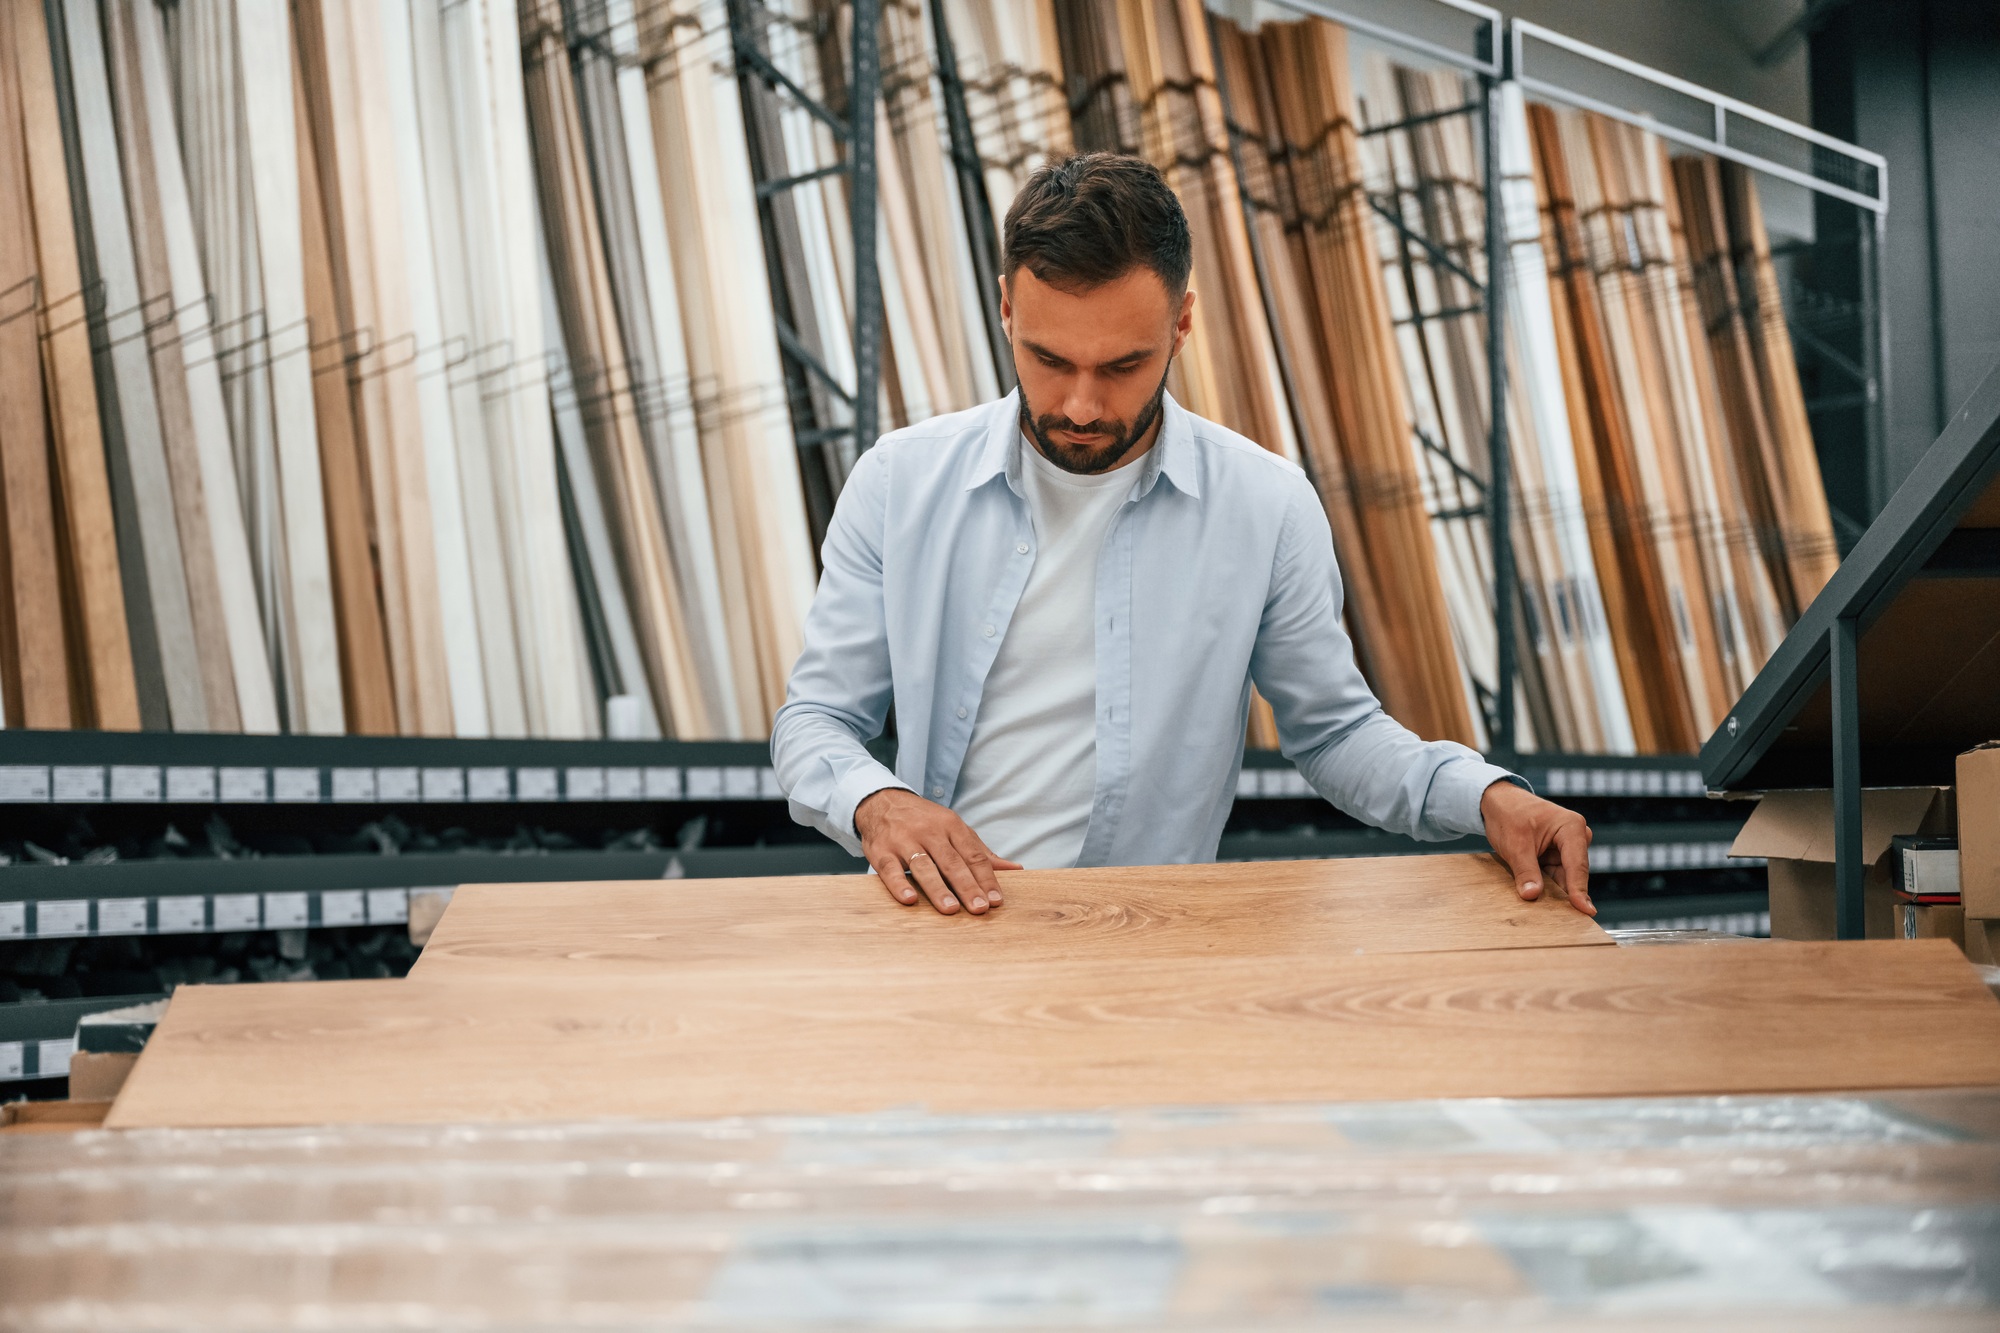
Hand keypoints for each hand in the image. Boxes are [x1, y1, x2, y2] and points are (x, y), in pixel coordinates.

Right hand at [855, 788, 1021, 914]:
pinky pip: (890, 869)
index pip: (973, 855)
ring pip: (924, 866)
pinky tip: (909, 899)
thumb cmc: (925, 821)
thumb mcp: (954, 829)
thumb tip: (1015, 869)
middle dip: (967, 886)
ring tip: (951, 909)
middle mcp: (929, 832)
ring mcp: (904, 841)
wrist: (883, 802)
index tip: (996, 901)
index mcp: (951, 826)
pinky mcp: (881, 851)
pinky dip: (899, 884)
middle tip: (980, 909)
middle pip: (952, 862)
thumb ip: (981, 852)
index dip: (986, 879)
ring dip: (938, 888)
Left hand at [1481, 779, 1593, 915]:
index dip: (1579, 890)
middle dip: (1567, 895)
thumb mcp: (1515, 845)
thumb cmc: (1508, 816)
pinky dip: (1548, 887)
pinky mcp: (1558, 856)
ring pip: (1564, 879)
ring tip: (1551, 917)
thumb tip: (1532, 895)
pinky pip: (1556, 877)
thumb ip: (1525, 871)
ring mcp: (1568, 848)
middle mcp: (1575, 837)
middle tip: (1568, 922)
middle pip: (1574, 874)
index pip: (1577, 865)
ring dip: (1555, 893)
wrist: (1498, 803)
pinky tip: (1543, 904)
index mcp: (1571, 828)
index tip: (1584, 910)